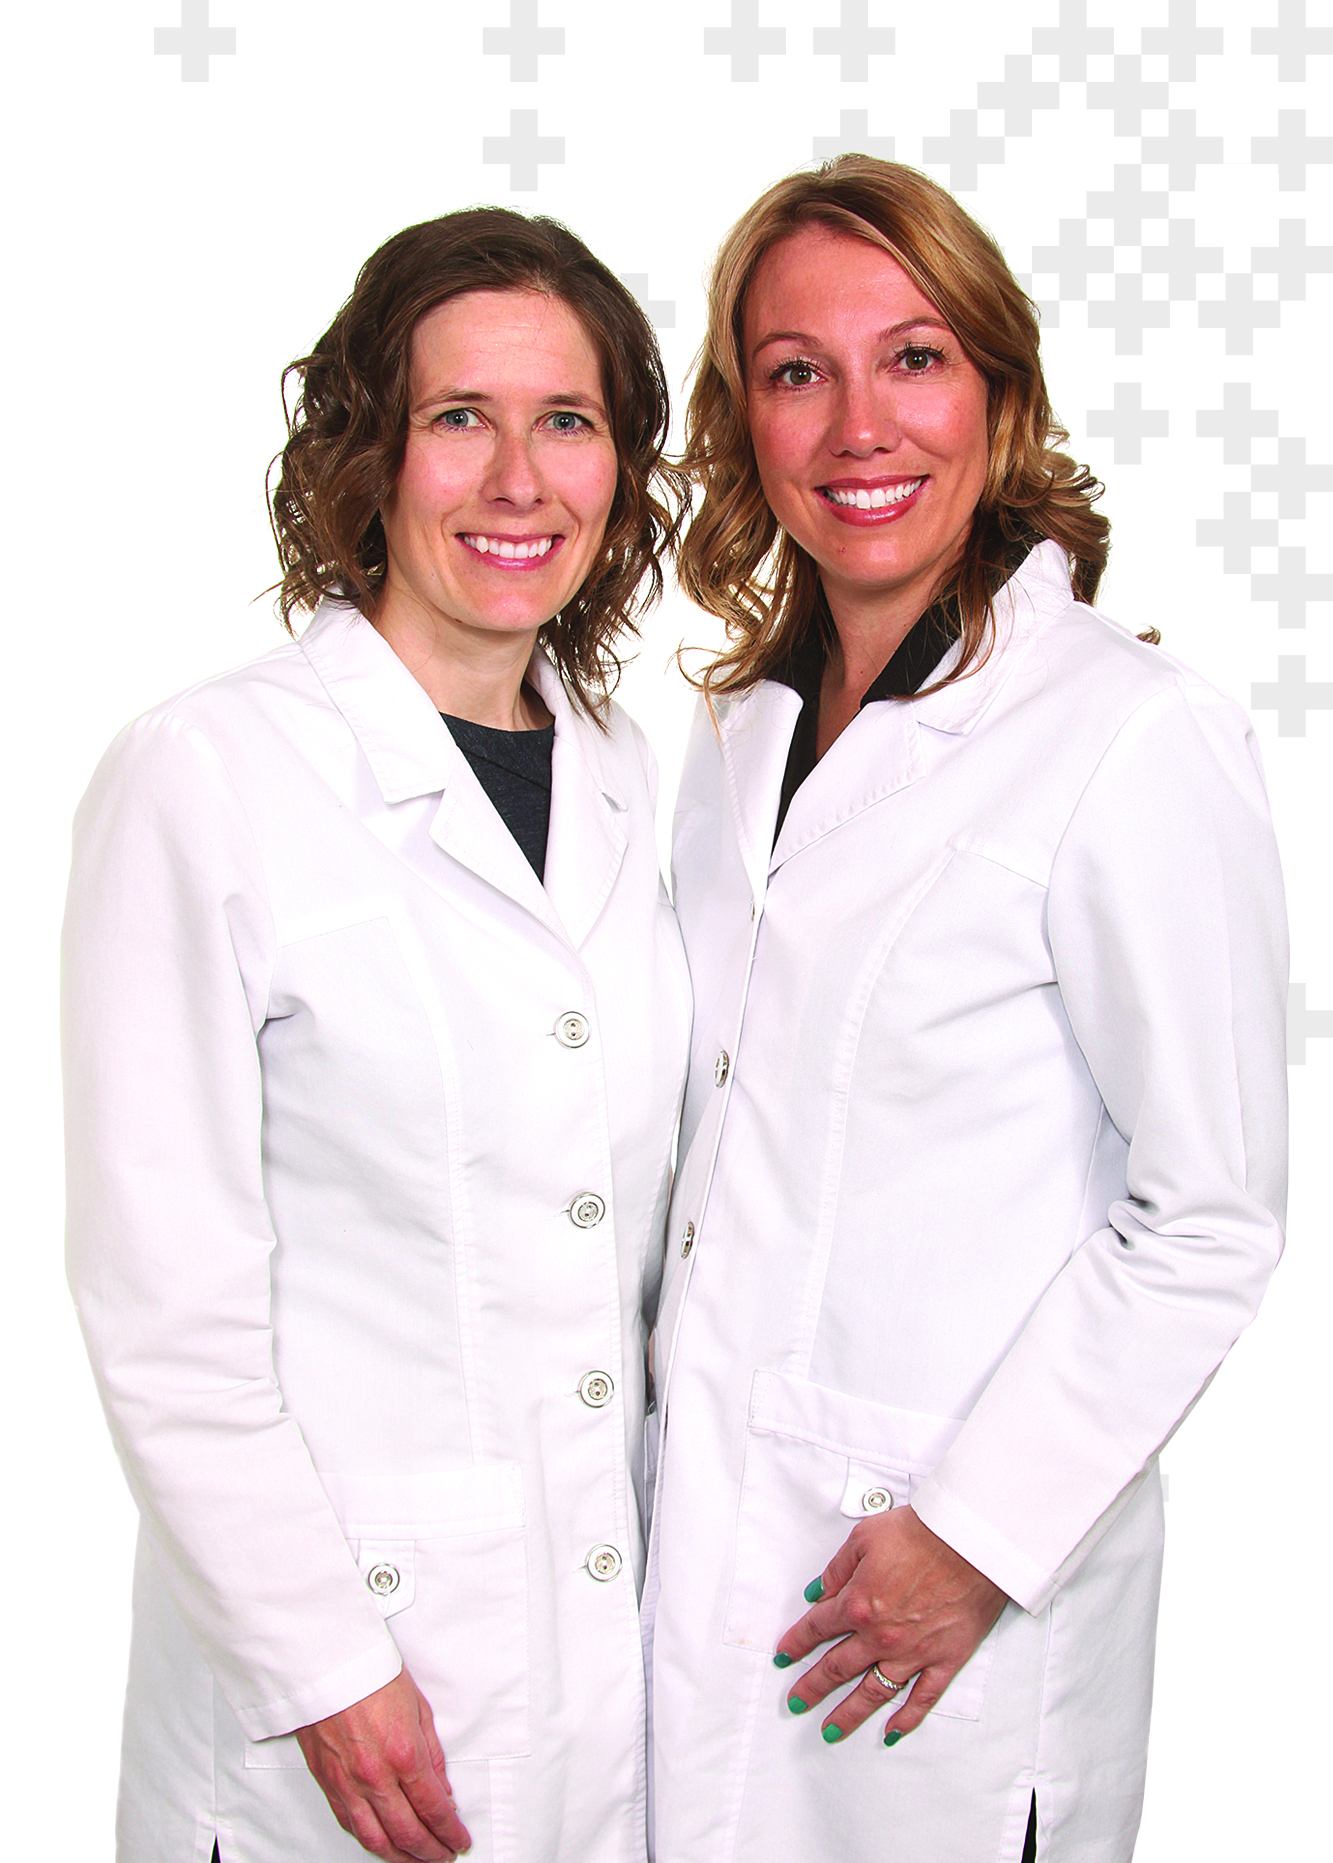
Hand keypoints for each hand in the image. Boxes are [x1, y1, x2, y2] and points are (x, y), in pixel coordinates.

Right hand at [295, 1668, 471, 1859]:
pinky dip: (369, 1842)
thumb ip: (432, 1755)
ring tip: (417, 1860)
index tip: (460, 1841)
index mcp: (404, 1755)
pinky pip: (349, 1826)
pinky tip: (382, 1844)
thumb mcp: (418, 1708)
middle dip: (430, 1852)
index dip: (450, 1832)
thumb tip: (442, 1791)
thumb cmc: (371, 1675)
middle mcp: (375, 1777)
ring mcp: (348, 1784)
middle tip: (443, 1856)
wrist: (327, 1664)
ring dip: (400, 1858)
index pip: (433, 1809)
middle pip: (408, 1833)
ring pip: (376, 1840)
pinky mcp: (327, 1784)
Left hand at [774, 1505, 1007, 1745]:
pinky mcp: (945, 1660)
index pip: (817, 1629)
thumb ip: (836, 1570)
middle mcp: (880, 1636)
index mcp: (858, 1604)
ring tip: (831, 1730)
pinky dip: (906, 1719)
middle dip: (813, 1687)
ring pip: (873, 1692)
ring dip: (849, 1714)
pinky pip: (922, 1698)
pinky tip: (891, 1732)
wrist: (970, 1542)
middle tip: (796, 1702)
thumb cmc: (921, 1533)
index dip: (797, 1643)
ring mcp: (913, 1653)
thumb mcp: (864, 1538)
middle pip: (838, 1668)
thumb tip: (816, 1593)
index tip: (784, 1656)